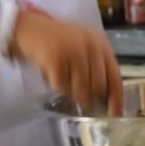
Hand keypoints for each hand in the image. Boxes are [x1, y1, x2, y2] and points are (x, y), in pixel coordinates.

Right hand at [9, 6, 123, 115]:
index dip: (116, 100)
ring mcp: (74, 52)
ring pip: (81, 90)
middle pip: (98, 87)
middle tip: (78, 97)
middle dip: (89, 98)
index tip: (114, 117)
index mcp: (100, 44)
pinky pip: (63, 88)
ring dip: (72, 93)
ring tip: (63, 81)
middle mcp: (91, 46)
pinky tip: (52, 76)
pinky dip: (58, 88)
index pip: (115, 77)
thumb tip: (104, 100)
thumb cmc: (56, 41)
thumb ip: (95, 68)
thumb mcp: (82, 48)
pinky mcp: (57, 59)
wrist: (28, 28)